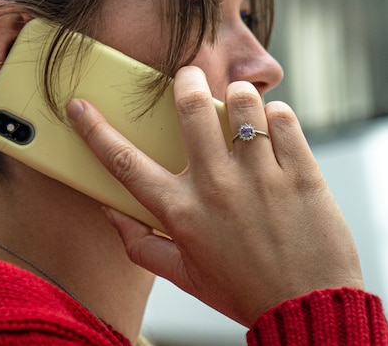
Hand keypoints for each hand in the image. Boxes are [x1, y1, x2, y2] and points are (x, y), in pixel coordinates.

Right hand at [67, 65, 363, 325]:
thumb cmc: (246, 293)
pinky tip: (275, 130)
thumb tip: (111, 215)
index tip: (79, 107)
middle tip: (190, 76)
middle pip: (190, 107)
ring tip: (243, 108)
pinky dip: (278, 116)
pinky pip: (284, 119)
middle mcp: (217, 187)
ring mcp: (261, 177)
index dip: (94, 130)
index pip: (125, 162)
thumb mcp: (185, 277)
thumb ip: (142, 245)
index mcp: (181, 213)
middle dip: (187, 79)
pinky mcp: (301, 172)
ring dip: (240, 96)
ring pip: (243, 102)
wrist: (308, 311)